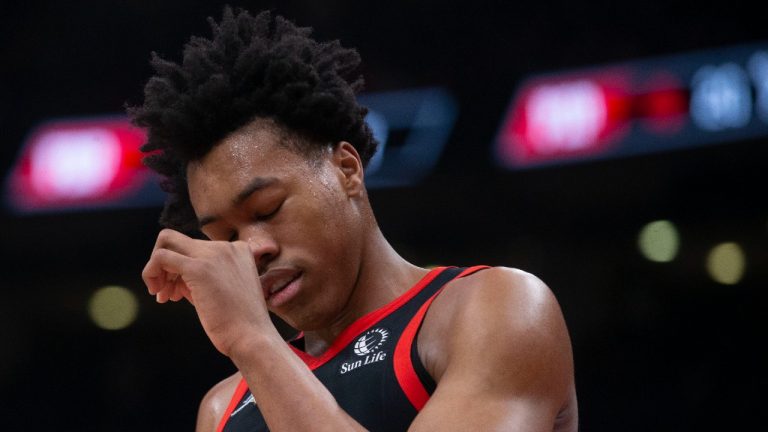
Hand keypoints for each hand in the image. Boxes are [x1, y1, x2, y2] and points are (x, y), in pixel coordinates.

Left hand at [142, 229, 274, 356]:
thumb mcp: (225, 290)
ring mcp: (213, 254)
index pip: (197, 247)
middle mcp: (227, 246)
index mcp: (238, 249)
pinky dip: (151, 272)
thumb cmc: (240, 322)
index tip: (181, 291)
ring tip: (163, 296)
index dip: (183, 268)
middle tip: (165, 291)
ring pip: (167, 241)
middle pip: (179, 240)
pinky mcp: (198, 268)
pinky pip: (161, 257)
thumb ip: (204, 277)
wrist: (251, 337)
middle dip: (166, 265)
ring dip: (157, 269)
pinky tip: (158, 293)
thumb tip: (175, 278)